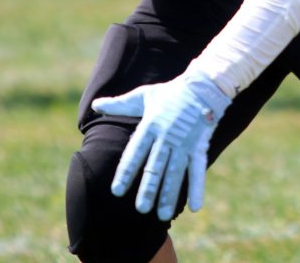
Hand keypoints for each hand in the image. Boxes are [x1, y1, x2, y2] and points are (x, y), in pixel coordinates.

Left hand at [91, 70, 231, 220]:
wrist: (204, 85)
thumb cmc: (170, 92)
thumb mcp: (144, 96)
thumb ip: (119, 105)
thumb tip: (95, 106)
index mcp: (151, 124)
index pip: (135, 152)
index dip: (127, 171)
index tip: (117, 191)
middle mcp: (167, 135)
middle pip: (156, 166)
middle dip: (149, 189)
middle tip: (141, 209)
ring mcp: (185, 142)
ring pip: (176, 172)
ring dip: (170, 194)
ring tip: (163, 215)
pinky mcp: (200, 145)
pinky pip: (198, 169)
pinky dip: (197, 188)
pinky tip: (195, 207)